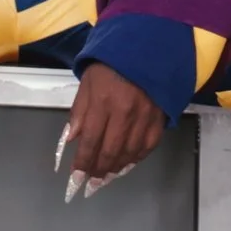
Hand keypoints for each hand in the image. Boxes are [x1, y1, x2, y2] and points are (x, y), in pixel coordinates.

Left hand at [58, 62, 162, 200]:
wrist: (146, 47)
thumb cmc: (111, 64)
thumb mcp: (88, 82)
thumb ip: (79, 112)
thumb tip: (70, 140)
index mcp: (104, 102)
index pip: (90, 141)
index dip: (82, 163)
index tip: (76, 178)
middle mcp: (125, 112)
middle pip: (110, 151)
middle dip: (98, 171)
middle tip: (91, 183)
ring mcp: (145, 116)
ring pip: (130, 153)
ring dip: (117, 169)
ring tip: (106, 177)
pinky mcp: (159, 117)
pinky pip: (149, 145)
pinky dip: (137, 158)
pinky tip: (127, 164)